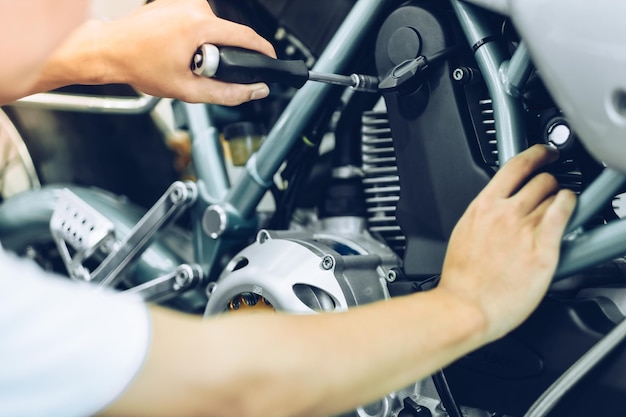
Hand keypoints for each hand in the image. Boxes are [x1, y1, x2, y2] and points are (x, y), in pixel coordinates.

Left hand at [101, 0, 275, 104]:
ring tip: (182, 60)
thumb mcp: (188, 90)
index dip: (263, 51)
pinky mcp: (175, 2)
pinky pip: (198, 22)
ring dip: (208, 47)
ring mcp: (183, 1)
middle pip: (229, 34)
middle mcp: (193, 6)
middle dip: (224, 56)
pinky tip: (175, 49)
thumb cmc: (139, 66)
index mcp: (199, 25)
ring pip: (214, 29)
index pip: (246, 36)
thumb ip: (228, 93)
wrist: (109, 51)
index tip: (271, 60)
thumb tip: (255, 90)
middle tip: (200, 72)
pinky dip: (196, 38)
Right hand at [437, 144, 576, 341]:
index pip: (515, 166)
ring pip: (554, 196)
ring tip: (558, 208)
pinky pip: (564, 213)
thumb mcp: (464, 234)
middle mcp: (504, 213)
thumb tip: (496, 211)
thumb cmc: (462, 280)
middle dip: (549, 182)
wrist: (466, 307)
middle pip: (540, 179)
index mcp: (482, 207)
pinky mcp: (543, 248)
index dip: (536, 154)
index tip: (544, 154)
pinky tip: (570, 206)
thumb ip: (484, 217)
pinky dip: (570, 204)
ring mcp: (524, 229)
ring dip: (559, 198)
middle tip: (551, 190)